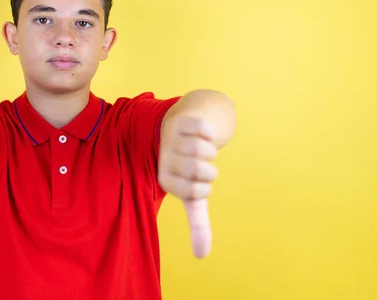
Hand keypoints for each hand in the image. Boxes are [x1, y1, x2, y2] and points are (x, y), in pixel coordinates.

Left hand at [158, 113, 218, 258]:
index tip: (198, 182)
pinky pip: (204, 128)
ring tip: (203, 149)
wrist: (184, 131)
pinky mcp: (181, 120)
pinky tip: (201, 132)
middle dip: (209, 170)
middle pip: (199, 169)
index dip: (205, 187)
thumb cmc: (190, 169)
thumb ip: (198, 225)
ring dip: (211, 151)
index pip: (194, 192)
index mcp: (166, 180)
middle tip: (202, 165)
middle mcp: (165, 159)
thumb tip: (201, 256)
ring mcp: (171, 138)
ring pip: (202, 148)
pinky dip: (211, 132)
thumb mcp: (194, 197)